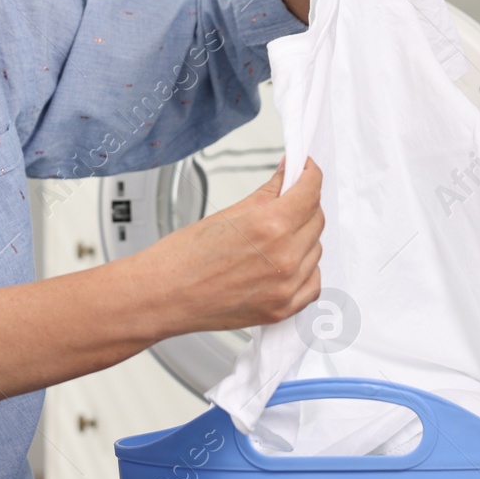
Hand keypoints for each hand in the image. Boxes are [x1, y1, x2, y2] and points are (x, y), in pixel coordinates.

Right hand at [130, 156, 324, 336]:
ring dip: (303, 237)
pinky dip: (305, 270)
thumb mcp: (228, 213)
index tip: (305, 170)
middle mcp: (284, 257)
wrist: (163, 296)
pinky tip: (287, 262)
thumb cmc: (183, 257)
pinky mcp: (282, 309)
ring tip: (276, 236)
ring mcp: (286, 286)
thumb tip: (287, 177)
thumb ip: (267, 194)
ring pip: (316, 250)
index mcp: (270, 226)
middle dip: (304, 204)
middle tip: (287, 199)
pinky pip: (312, 283)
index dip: (309, 174)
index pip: (310, 191)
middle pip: (316, 219)